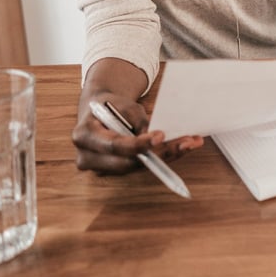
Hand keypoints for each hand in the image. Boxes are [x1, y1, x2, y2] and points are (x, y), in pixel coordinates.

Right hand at [73, 92, 204, 174]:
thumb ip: (139, 122)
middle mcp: (88, 157)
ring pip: (137, 167)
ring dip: (166, 157)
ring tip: (191, 143)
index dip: (138, 144)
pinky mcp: (114, 171)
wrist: (99, 110)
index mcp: (84, 135)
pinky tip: (182, 147)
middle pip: (127, 162)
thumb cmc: (111, 105)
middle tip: (186, 142)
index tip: (160, 137)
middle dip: (159, 154)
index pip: (114, 145)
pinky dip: (161, 157)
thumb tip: (157, 139)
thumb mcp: (124, 105)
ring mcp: (100, 168)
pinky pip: (139, 166)